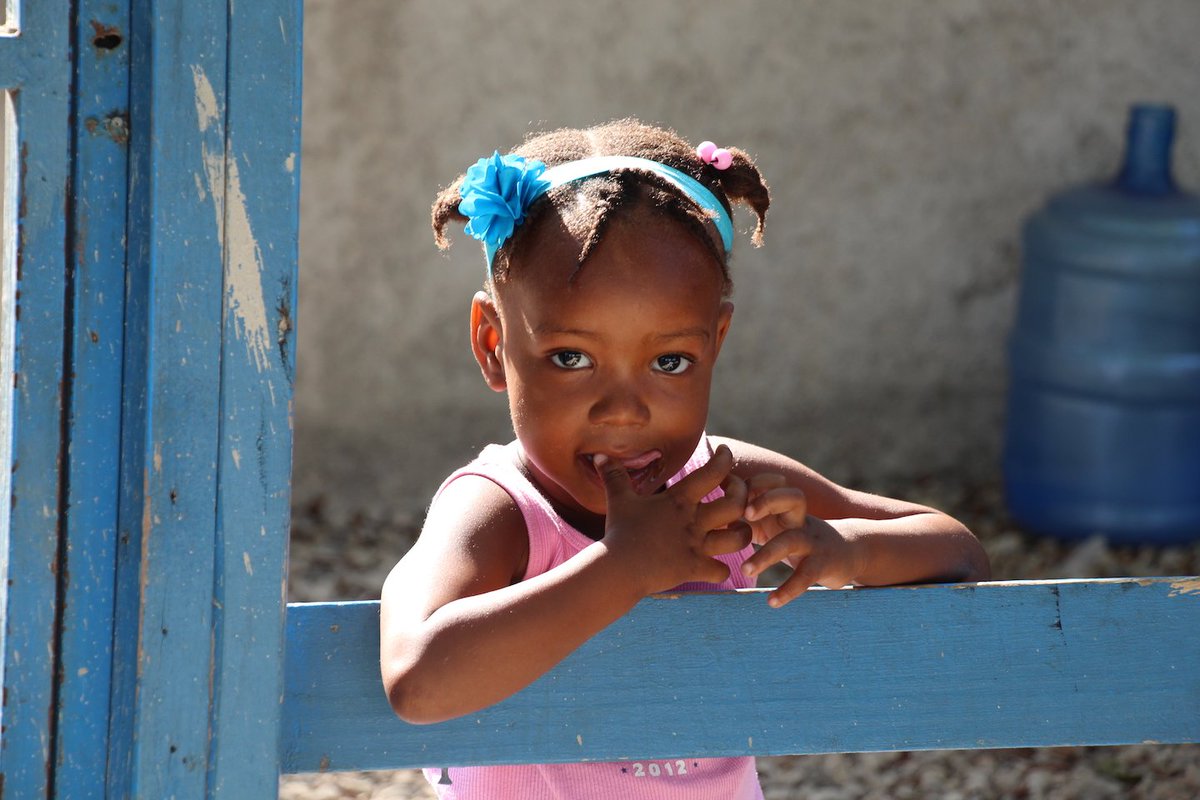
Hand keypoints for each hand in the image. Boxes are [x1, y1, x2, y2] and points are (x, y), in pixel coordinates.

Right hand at [595, 445, 751, 595]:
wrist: (619, 568)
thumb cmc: (619, 532)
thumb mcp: (618, 500)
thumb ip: (614, 476)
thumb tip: (600, 455)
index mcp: (679, 500)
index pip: (713, 472)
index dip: (725, 459)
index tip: (724, 453)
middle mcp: (694, 521)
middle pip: (737, 503)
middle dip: (743, 496)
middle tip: (736, 493)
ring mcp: (697, 546)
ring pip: (739, 538)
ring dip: (743, 534)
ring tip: (736, 530)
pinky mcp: (695, 569)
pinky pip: (722, 571)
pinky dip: (722, 569)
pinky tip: (715, 566)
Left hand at [738, 473, 862, 606]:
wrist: (848, 552)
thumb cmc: (800, 537)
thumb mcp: (776, 522)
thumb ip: (750, 516)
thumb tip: (711, 513)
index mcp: (786, 508)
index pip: (773, 483)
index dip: (755, 483)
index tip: (730, 491)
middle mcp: (800, 520)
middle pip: (792, 497)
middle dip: (768, 501)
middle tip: (745, 514)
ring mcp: (813, 541)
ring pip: (791, 541)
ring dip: (766, 555)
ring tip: (744, 570)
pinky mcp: (824, 564)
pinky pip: (806, 576)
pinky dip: (789, 589)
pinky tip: (771, 602)